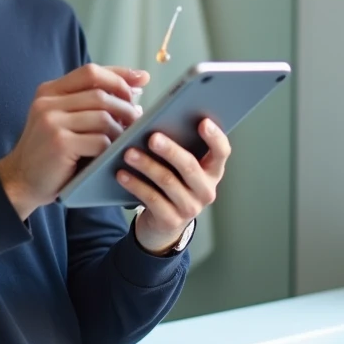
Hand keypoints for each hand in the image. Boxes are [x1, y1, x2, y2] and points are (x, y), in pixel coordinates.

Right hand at [0, 64, 149, 219]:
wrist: (21, 180)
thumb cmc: (50, 152)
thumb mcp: (63, 119)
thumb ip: (90, 102)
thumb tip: (136, 86)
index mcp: (49, 91)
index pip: (90, 72)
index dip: (119, 74)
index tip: (142, 78)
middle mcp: (47, 101)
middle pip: (100, 93)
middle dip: (125, 105)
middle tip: (138, 119)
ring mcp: (51, 121)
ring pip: (103, 116)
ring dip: (121, 129)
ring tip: (126, 138)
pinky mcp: (59, 143)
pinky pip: (99, 140)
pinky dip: (111, 148)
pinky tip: (112, 154)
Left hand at [118, 118, 230, 254]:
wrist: (164, 223)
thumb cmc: (172, 182)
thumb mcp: (178, 167)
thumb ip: (176, 146)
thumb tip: (153, 121)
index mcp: (212, 171)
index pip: (222, 152)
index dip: (215, 137)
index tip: (202, 122)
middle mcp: (206, 190)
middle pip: (190, 167)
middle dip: (170, 150)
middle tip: (152, 137)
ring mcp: (190, 208)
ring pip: (168, 181)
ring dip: (146, 165)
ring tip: (128, 153)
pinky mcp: (171, 220)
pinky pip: (152, 199)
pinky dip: (135, 184)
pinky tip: (122, 174)